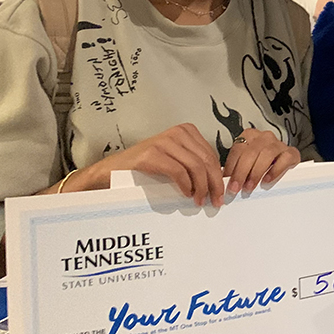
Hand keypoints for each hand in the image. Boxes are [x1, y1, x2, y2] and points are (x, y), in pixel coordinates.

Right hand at [66, 123, 225, 206]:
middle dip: (214, 183)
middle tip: (216, 201)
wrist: (111, 171)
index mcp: (186, 131)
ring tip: (200, 201)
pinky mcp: (152, 154)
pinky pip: (178, 171)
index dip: (219, 175)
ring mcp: (163, 142)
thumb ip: (193, 166)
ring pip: (195, 166)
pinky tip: (186, 194)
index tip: (222, 192)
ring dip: (202, 187)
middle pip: (206, 160)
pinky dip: (186, 185)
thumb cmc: (145, 168)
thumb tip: (217, 183)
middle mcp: (177, 133)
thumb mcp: (174, 161)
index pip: (211, 155)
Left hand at [223, 129, 299, 194]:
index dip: (230, 168)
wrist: (282, 160)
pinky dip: (275, 170)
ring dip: (256, 173)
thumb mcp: (245, 163)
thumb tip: (222, 183)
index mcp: (249, 135)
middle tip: (236, 188)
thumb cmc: (260, 162)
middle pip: (251, 152)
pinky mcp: (292, 152)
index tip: (227, 184)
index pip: (237, 150)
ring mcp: (279, 143)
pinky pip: (284, 159)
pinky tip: (267, 180)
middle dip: (241, 173)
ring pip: (267, 154)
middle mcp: (264, 137)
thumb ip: (235, 169)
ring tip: (250, 187)